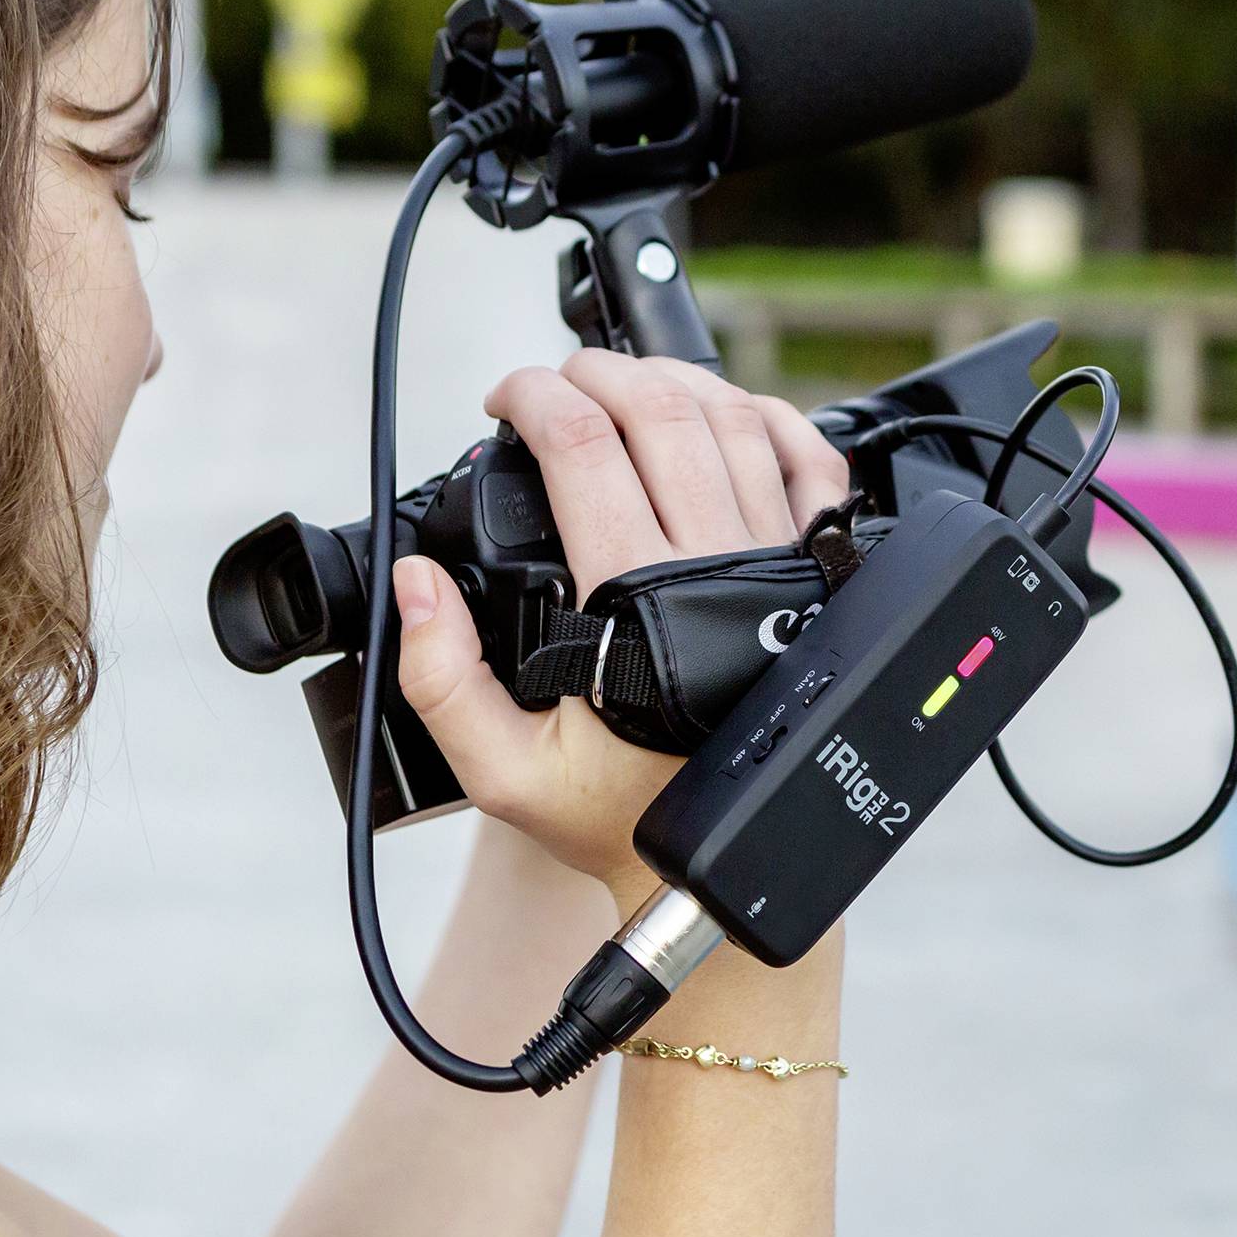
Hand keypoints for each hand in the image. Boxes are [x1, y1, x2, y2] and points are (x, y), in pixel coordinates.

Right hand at [391, 352, 848, 909]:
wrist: (713, 863)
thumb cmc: (614, 810)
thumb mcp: (502, 769)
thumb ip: (442, 678)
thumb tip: (415, 582)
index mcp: (638, 602)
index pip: (586, 450)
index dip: (536, 399)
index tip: (505, 399)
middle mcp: (719, 568)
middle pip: (661, 413)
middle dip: (595, 373)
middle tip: (553, 384)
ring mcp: (780, 562)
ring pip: (734, 420)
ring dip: (670, 380)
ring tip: (620, 384)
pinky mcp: (821, 573)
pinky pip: (812, 461)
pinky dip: (767, 415)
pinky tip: (723, 411)